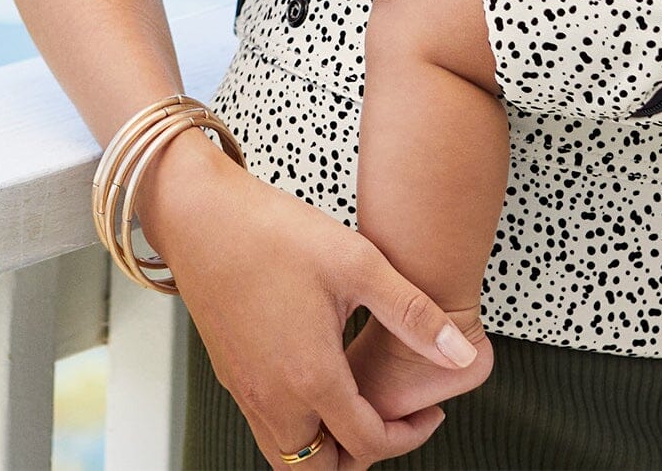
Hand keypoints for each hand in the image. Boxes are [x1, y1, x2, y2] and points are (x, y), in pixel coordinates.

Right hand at [140, 133, 477, 466]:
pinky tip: (320, 380)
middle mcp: (274, 398)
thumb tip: (461, 355)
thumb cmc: (273, 233)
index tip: (429, 415)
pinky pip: (268, 429)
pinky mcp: (231, 376)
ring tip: (359, 403)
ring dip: (328, 447)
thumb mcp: (358, 263)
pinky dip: (300, 427)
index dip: (408, 437)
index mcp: (311, 377)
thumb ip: (413, 314)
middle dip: (365, 454)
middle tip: (394, 418)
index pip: (367, 443)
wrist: (200, 217)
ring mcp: (246, 391)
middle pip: (323, 470)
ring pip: (289, 457)